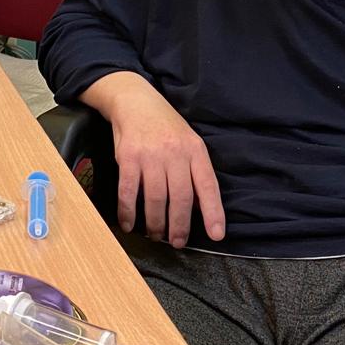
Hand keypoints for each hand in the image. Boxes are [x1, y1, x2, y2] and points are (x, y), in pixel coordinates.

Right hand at [91, 75, 224, 248]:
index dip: (213, 212)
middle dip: (179, 226)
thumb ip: (194, 171)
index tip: (216, 235)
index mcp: (194, 150)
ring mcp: (150, 155)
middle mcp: (174, 153)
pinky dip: (128, 212)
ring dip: (155, 223)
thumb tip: (199, 207)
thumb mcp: (188, 142)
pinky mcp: (128, 158)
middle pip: (180, 198)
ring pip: (155, 199)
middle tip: (177, 242)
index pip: (208, 185)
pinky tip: (129, 224)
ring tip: (155, 235)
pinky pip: (128, 192)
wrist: (135, 102)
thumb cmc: (165, 127)